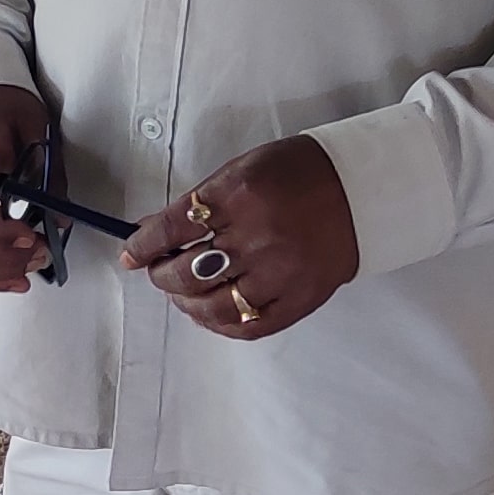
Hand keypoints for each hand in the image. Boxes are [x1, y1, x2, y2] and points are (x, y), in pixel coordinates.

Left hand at [122, 136, 359, 342]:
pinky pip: (248, 325)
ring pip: (212, 306)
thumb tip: (154, 229)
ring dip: (185, 303)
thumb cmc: (299, 172)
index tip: (131, 253)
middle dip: (161, 275)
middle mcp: (257, 237)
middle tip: (158, 271)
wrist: (361, 189)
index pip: (173, 228)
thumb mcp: (244, 169)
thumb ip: (200, 202)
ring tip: (181, 295)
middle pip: (187, 272)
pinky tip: (210, 312)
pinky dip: (220, 324)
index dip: (144, 245)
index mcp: (240, 196)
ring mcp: (279, 273)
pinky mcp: (299, 300)